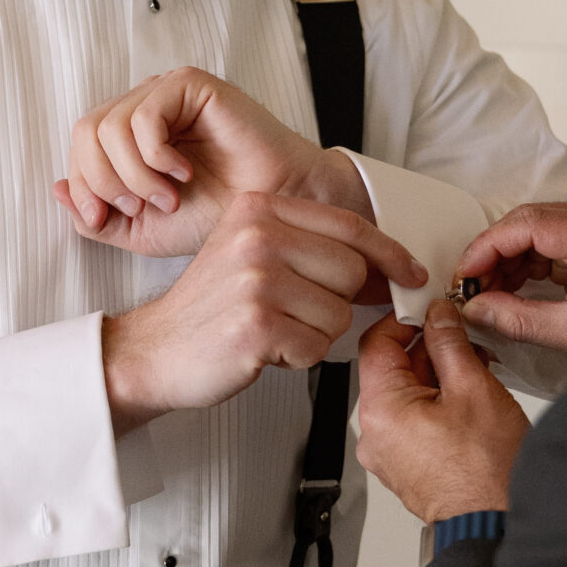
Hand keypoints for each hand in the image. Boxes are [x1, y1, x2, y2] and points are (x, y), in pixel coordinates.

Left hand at [56, 67, 369, 258]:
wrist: (271, 213)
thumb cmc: (217, 216)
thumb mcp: (140, 231)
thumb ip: (96, 217)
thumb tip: (57, 189)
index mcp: (126, 138)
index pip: (79, 147)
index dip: (82, 187)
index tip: (104, 220)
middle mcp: (142, 109)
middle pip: (86, 132)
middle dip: (104, 181)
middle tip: (141, 207)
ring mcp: (165, 94)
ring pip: (110, 125)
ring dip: (135, 174)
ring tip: (168, 196)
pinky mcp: (189, 85)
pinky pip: (145, 116)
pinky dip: (155, 156)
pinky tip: (183, 173)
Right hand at [103, 191, 424, 431]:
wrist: (156, 349)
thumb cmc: (212, 307)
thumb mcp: (253, 252)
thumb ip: (311, 246)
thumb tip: (389, 264)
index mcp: (260, 208)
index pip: (350, 225)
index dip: (390, 253)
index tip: (410, 274)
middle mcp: (257, 236)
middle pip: (352, 272)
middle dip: (336, 302)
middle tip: (294, 312)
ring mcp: (256, 280)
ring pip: (339, 315)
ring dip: (315, 334)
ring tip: (274, 329)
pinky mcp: (256, 325)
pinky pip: (317, 348)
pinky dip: (298, 358)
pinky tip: (265, 349)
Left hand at [356, 303, 530, 522]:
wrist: (494, 521)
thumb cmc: (486, 472)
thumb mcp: (472, 388)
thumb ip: (449, 343)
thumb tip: (439, 317)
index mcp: (381, 410)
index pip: (376, 342)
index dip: (405, 319)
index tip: (430, 310)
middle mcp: (375, 435)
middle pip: (391, 369)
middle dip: (428, 349)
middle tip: (464, 339)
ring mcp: (388, 455)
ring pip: (405, 396)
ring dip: (437, 377)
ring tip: (475, 372)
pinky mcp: (405, 467)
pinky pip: (412, 422)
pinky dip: (436, 405)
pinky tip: (467, 401)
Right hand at [457, 197, 566, 362]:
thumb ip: (519, 319)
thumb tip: (476, 308)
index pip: (529, 223)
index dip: (488, 247)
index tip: (463, 275)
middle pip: (529, 221)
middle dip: (494, 255)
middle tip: (470, 289)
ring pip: (535, 229)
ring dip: (508, 260)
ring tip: (488, 294)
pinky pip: (550, 240)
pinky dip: (526, 263)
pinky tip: (509, 288)